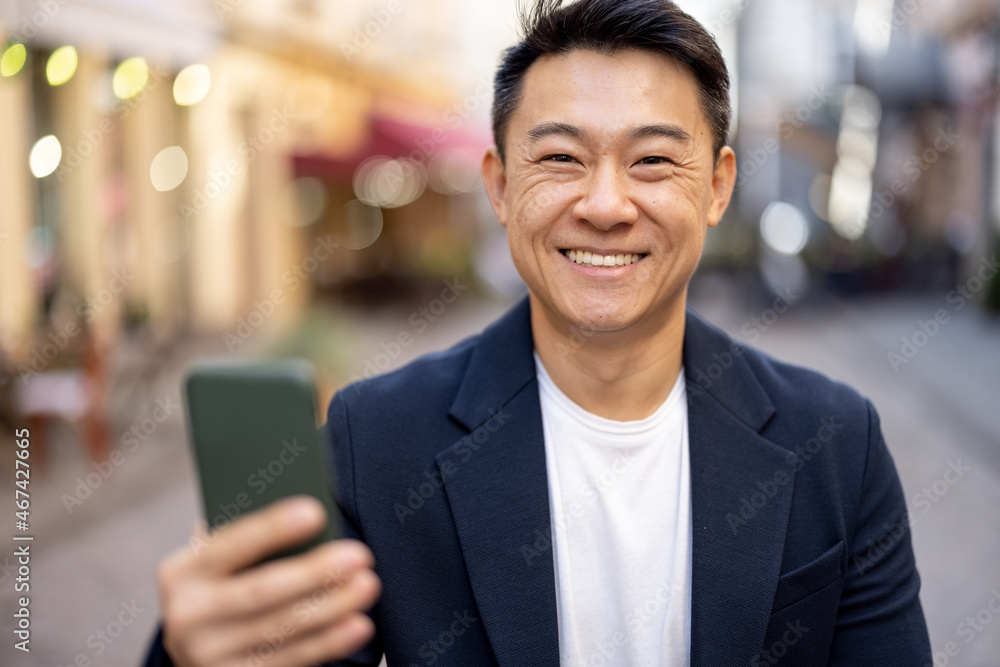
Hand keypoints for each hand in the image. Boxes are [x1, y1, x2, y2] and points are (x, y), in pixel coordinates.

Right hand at [157, 496, 380, 666]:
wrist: (197, 643)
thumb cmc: (226, 580)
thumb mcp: (219, 559)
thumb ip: (250, 540)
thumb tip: (310, 517)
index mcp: (182, 571)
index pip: (231, 544)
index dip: (273, 528)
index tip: (316, 511)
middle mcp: (188, 616)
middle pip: (261, 592)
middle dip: (315, 572)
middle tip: (360, 554)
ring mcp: (208, 656)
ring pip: (281, 630)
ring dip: (332, 608)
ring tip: (367, 585)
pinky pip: (290, 661)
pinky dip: (328, 643)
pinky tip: (358, 625)